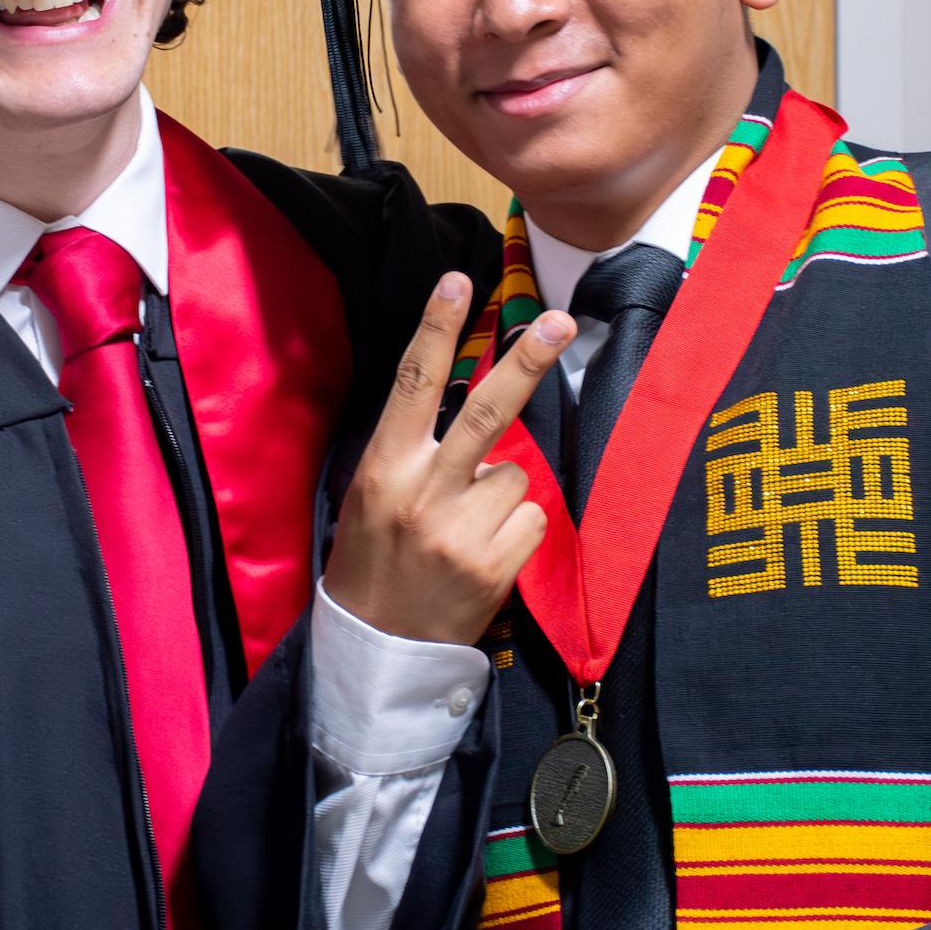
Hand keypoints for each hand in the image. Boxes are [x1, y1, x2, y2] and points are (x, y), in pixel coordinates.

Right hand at [326, 274, 575, 646]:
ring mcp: (460, 532)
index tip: (459, 279)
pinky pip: (533, 518)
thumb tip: (463, 402)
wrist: (376, 650)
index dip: (436, 327)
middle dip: (526, 360)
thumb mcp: (371, 493)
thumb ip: (414, 450)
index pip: (413, 383)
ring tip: (469, 527)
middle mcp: (423, 492)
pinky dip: (519, 531)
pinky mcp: (494, 568)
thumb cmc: (371, 560)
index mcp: (385, 467)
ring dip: (505, 492)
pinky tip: (487, 554)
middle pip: (485, 411)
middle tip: (559, 320)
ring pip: (518, 473)